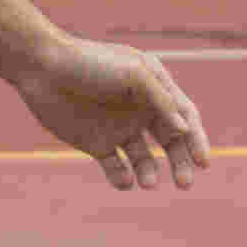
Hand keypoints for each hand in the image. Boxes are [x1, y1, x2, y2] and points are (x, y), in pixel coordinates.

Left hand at [8, 35, 208, 192]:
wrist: (43, 68)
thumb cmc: (91, 63)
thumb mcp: (134, 74)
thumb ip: (161, 100)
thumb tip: (185, 128)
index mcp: (154, 88)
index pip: (184, 117)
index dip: (197, 140)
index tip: (203, 162)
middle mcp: (140, 110)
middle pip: (170, 142)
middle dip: (180, 163)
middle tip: (185, 183)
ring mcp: (118, 128)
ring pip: (144, 159)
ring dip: (151, 172)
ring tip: (148, 182)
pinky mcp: (96, 143)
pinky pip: (116, 167)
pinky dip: (123, 178)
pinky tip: (125, 180)